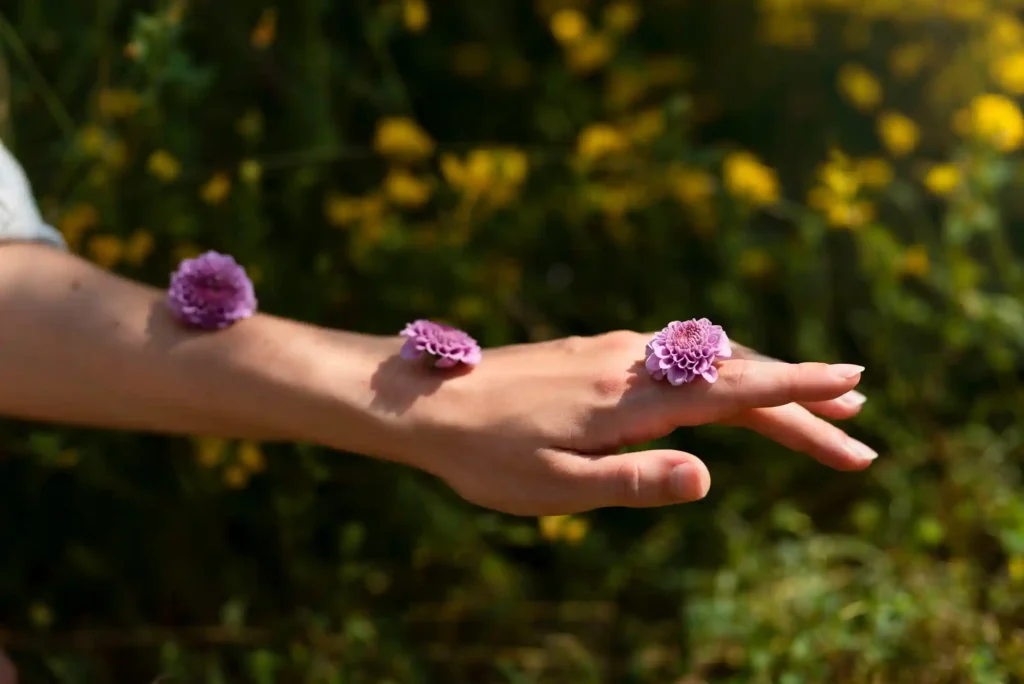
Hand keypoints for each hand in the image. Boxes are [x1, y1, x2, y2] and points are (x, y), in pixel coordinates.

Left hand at [376, 330, 873, 515]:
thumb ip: (635, 482)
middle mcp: (632, 364)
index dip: (799, 392)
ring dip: (764, 390)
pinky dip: (719, 379)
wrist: (422, 400)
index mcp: (632, 401)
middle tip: (859, 434)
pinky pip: (676, 361)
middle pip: (735, 380)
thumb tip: (710, 477)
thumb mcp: (557, 488)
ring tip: (812, 411)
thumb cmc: (486, 454)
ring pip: (708, 368)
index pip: (734, 393)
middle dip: (801, 406)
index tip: (855, 385)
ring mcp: (614, 353)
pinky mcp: (596, 353)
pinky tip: (725, 390)